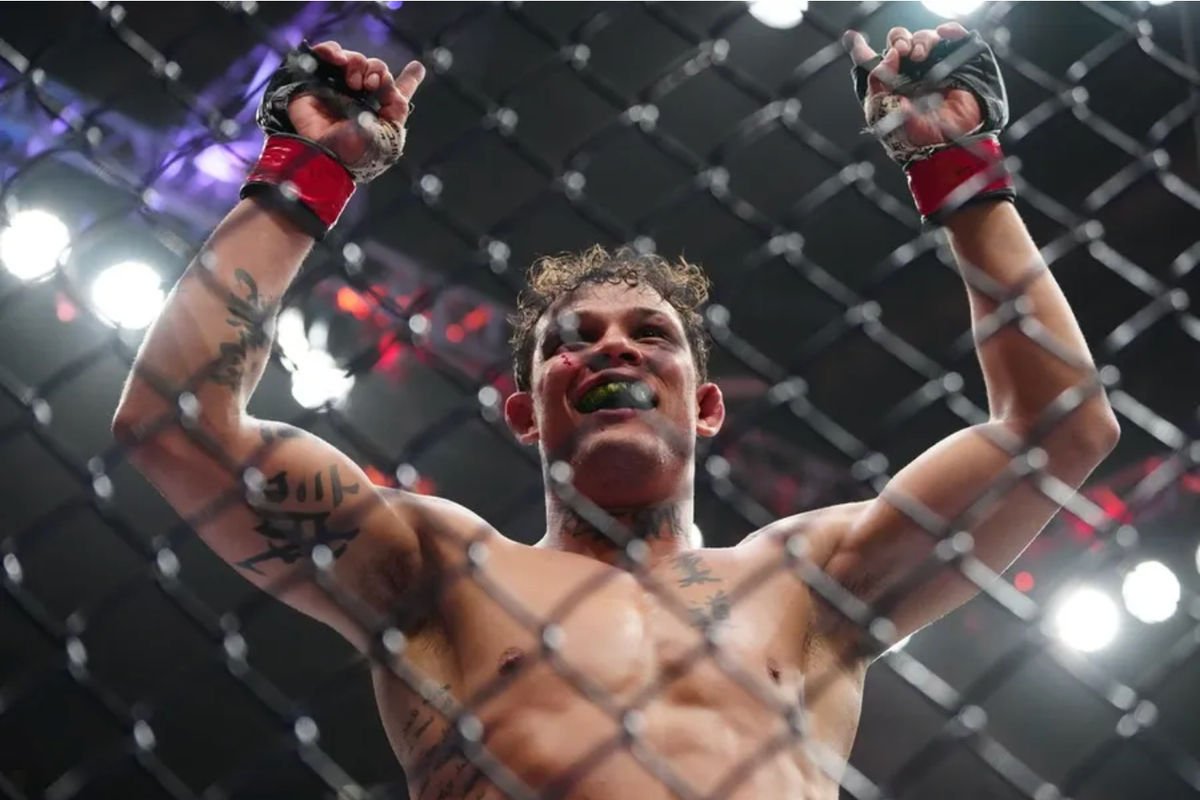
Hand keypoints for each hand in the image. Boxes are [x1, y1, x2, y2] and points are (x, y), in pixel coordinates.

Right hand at [287, 41, 424, 164]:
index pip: (396, 94)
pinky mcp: (315, 82)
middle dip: (377, 70)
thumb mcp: (388, 135)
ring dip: (357, 64)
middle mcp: (361, 99)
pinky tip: (336, 59)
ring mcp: (338, 89)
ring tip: (353, 82)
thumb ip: (397, 106)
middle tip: (370, 85)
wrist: (323, 154)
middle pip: (376, 69)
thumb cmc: (356, 153)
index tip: (417, 67)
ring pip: (355, 60)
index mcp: (380, 113)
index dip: (409, 79)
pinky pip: (327, 54)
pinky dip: (332, 50)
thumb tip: (390, 80)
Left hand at [842, 23, 981, 150]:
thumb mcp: (882, 112)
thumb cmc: (912, 139)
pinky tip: (944, 35)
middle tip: (901, 51)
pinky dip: (951, 31)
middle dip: (898, 40)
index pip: (871, 60)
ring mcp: (934, 69)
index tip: (853, 38)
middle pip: (899, 41)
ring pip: (925, 38)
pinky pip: (955, 38)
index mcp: (886, 86)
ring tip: (919, 55)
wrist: (944, 148)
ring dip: (921, 40)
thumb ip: (878, 81)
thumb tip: (889, 55)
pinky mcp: (958, 67)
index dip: (860, 48)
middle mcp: (909, 75)